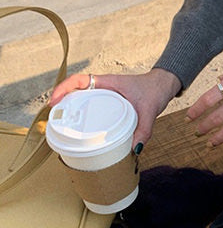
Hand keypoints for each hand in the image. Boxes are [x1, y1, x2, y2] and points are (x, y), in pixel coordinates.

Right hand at [49, 68, 181, 148]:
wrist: (163, 86)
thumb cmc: (155, 91)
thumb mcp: (150, 109)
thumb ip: (144, 129)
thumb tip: (135, 148)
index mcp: (108, 82)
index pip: (79, 80)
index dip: (63, 88)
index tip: (54, 102)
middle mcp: (103, 86)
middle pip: (74, 90)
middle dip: (61, 101)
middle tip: (53, 118)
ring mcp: (105, 94)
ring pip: (81, 98)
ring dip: (69, 107)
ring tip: (60, 123)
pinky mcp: (109, 102)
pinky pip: (91, 105)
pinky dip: (82, 113)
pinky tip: (80, 128)